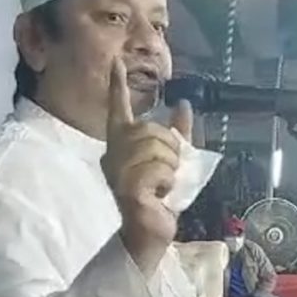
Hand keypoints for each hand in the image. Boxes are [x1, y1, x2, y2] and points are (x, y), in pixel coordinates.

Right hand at [102, 58, 192, 274]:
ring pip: (158, 149)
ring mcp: (117, 171)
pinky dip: (168, 182)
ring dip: (171, 168)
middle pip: (151, 130)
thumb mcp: (173, 161)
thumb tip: (183, 105)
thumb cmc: (159, 199)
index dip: (117, 86)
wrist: (150, 233)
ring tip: (163, 185)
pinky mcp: (127, 188)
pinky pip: (159, 170)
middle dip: (171, 149)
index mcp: (121, 146)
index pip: (118, 110)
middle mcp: (113, 155)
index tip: (115, 62)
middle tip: (168, 173)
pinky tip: (160, 195)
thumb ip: (178, 134)